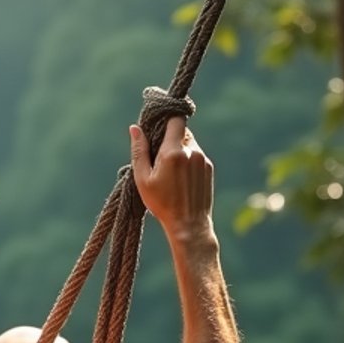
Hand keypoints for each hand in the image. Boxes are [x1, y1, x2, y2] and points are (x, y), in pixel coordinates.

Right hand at [130, 116, 213, 236]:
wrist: (189, 225)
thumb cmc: (162, 204)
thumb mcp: (143, 179)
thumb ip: (139, 151)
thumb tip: (135, 128)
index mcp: (173, 152)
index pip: (175, 119)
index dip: (167, 118)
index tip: (158, 123)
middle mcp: (192, 151)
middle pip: (181, 131)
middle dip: (169, 138)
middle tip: (158, 156)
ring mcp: (203, 159)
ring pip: (189, 143)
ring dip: (178, 150)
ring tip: (169, 172)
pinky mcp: (208, 168)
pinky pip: (196, 155)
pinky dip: (187, 160)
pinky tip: (180, 180)